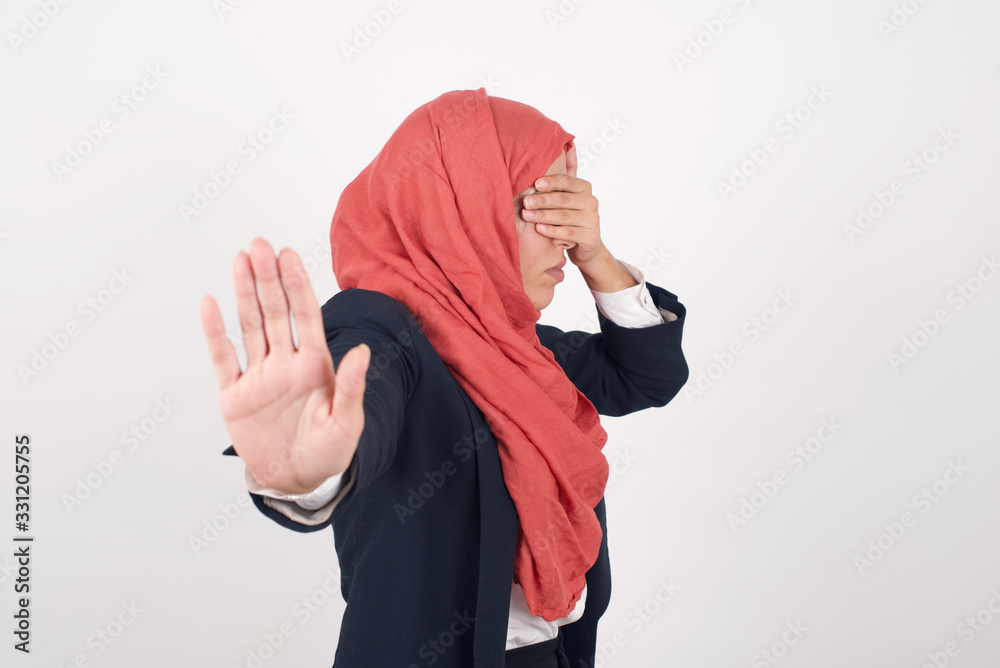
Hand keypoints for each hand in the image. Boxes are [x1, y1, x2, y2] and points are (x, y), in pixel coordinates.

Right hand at [200, 238, 370, 494]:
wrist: (296, 481)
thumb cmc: (328, 452)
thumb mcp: (347, 424)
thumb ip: (351, 387)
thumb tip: (364, 351)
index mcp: (314, 365)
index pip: (305, 315)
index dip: (297, 284)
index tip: (289, 255)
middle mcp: (285, 362)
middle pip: (275, 312)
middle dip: (268, 278)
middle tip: (259, 245)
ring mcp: (258, 376)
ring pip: (250, 326)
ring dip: (244, 294)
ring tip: (239, 260)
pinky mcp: (234, 394)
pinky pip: (223, 357)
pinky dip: (215, 332)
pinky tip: (210, 304)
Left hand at [520, 173, 605, 268]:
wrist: (584, 246)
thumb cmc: (569, 217)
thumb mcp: (565, 195)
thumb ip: (564, 174)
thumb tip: (566, 145)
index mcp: (585, 188)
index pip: (567, 181)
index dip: (551, 182)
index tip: (535, 184)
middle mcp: (591, 201)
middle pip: (563, 199)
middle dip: (542, 200)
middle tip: (525, 201)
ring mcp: (593, 219)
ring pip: (564, 216)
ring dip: (543, 215)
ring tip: (526, 215)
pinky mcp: (591, 237)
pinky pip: (569, 232)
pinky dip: (552, 231)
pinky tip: (539, 229)